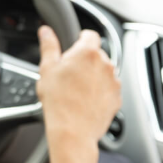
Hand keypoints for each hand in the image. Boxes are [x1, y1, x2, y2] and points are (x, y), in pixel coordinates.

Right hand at [36, 26, 120, 148]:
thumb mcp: (47, 69)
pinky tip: (85, 100)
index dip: (81, 39)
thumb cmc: (59, 101)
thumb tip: (46, 31)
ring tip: (77, 90)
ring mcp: (114, 82)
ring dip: (94, 76)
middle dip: (85, 60)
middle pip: (97, 54)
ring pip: (103, 72)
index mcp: (88, 52)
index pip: (90, 35)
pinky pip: (109, 88)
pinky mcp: (117, 98)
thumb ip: (48, 45)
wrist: (73, 131)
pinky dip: (100, 91)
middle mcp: (105, 64)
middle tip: (70, 74)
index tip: (74, 47)